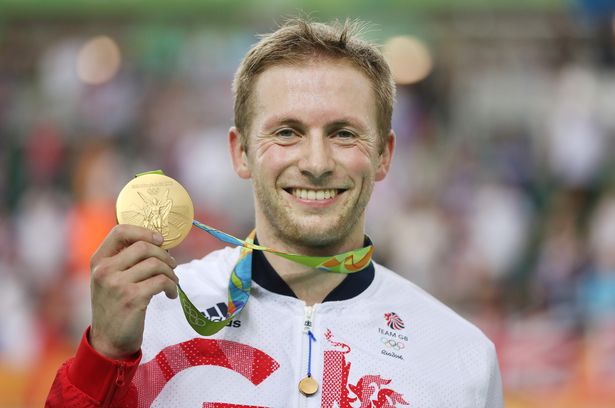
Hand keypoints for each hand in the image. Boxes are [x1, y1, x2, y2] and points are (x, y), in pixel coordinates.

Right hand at [89, 224, 177, 359]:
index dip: (144, 231)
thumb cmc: (114, 306)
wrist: (108, 340)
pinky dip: (172, 286)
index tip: (160, 240)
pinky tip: (171, 294)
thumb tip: (158, 242)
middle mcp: (104, 270)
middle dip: (164, 255)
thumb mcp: (110, 279)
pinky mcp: (132, 299)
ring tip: (173, 282)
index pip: (120, 231)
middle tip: (172, 265)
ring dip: (171, 272)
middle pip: (144, 247)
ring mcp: (117, 285)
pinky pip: (162, 282)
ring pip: (156, 264)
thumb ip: (125, 260)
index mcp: (98, 261)